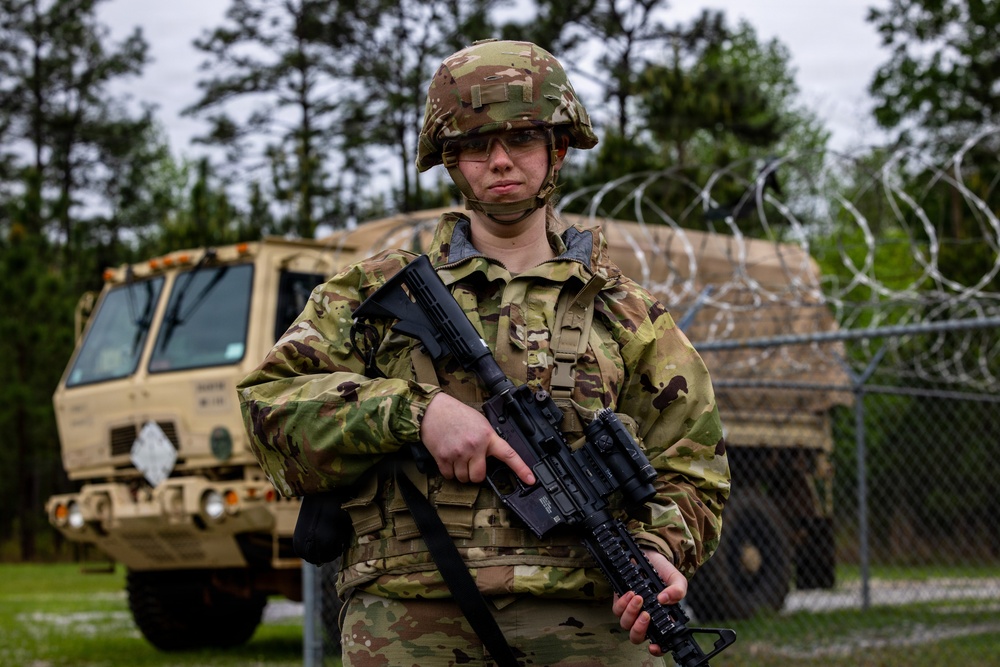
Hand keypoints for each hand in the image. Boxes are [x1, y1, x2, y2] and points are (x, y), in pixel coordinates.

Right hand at [420, 392, 534, 485]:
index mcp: (487, 436)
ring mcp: (458, 453)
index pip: (509, 455)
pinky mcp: (443, 458)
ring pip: (463, 478)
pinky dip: (449, 471)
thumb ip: (488, 439)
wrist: (433, 409)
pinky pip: (449, 476)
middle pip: (479, 476)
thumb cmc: (456, 414)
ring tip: (458, 457)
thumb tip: (492, 456)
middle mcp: (475, 446)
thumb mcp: (480, 422)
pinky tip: (448, 458)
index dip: (521, 469)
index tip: (531, 480)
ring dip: (461, 473)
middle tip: (471, 462)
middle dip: (475, 474)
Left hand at [611, 549, 686, 656]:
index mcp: (661, 619)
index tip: (654, 646)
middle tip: (646, 614)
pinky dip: (623, 603)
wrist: (650, 555)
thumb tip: (665, 599)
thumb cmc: (664, 571)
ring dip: (631, 613)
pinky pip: (617, 610)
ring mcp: (631, 611)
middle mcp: (645, 619)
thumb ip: (678, 590)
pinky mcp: (620, 601)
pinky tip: (630, 593)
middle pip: (637, 636)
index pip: (658, 642)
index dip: (656, 649)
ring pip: (625, 624)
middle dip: (639, 629)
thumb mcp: (676, 579)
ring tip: (639, 597)